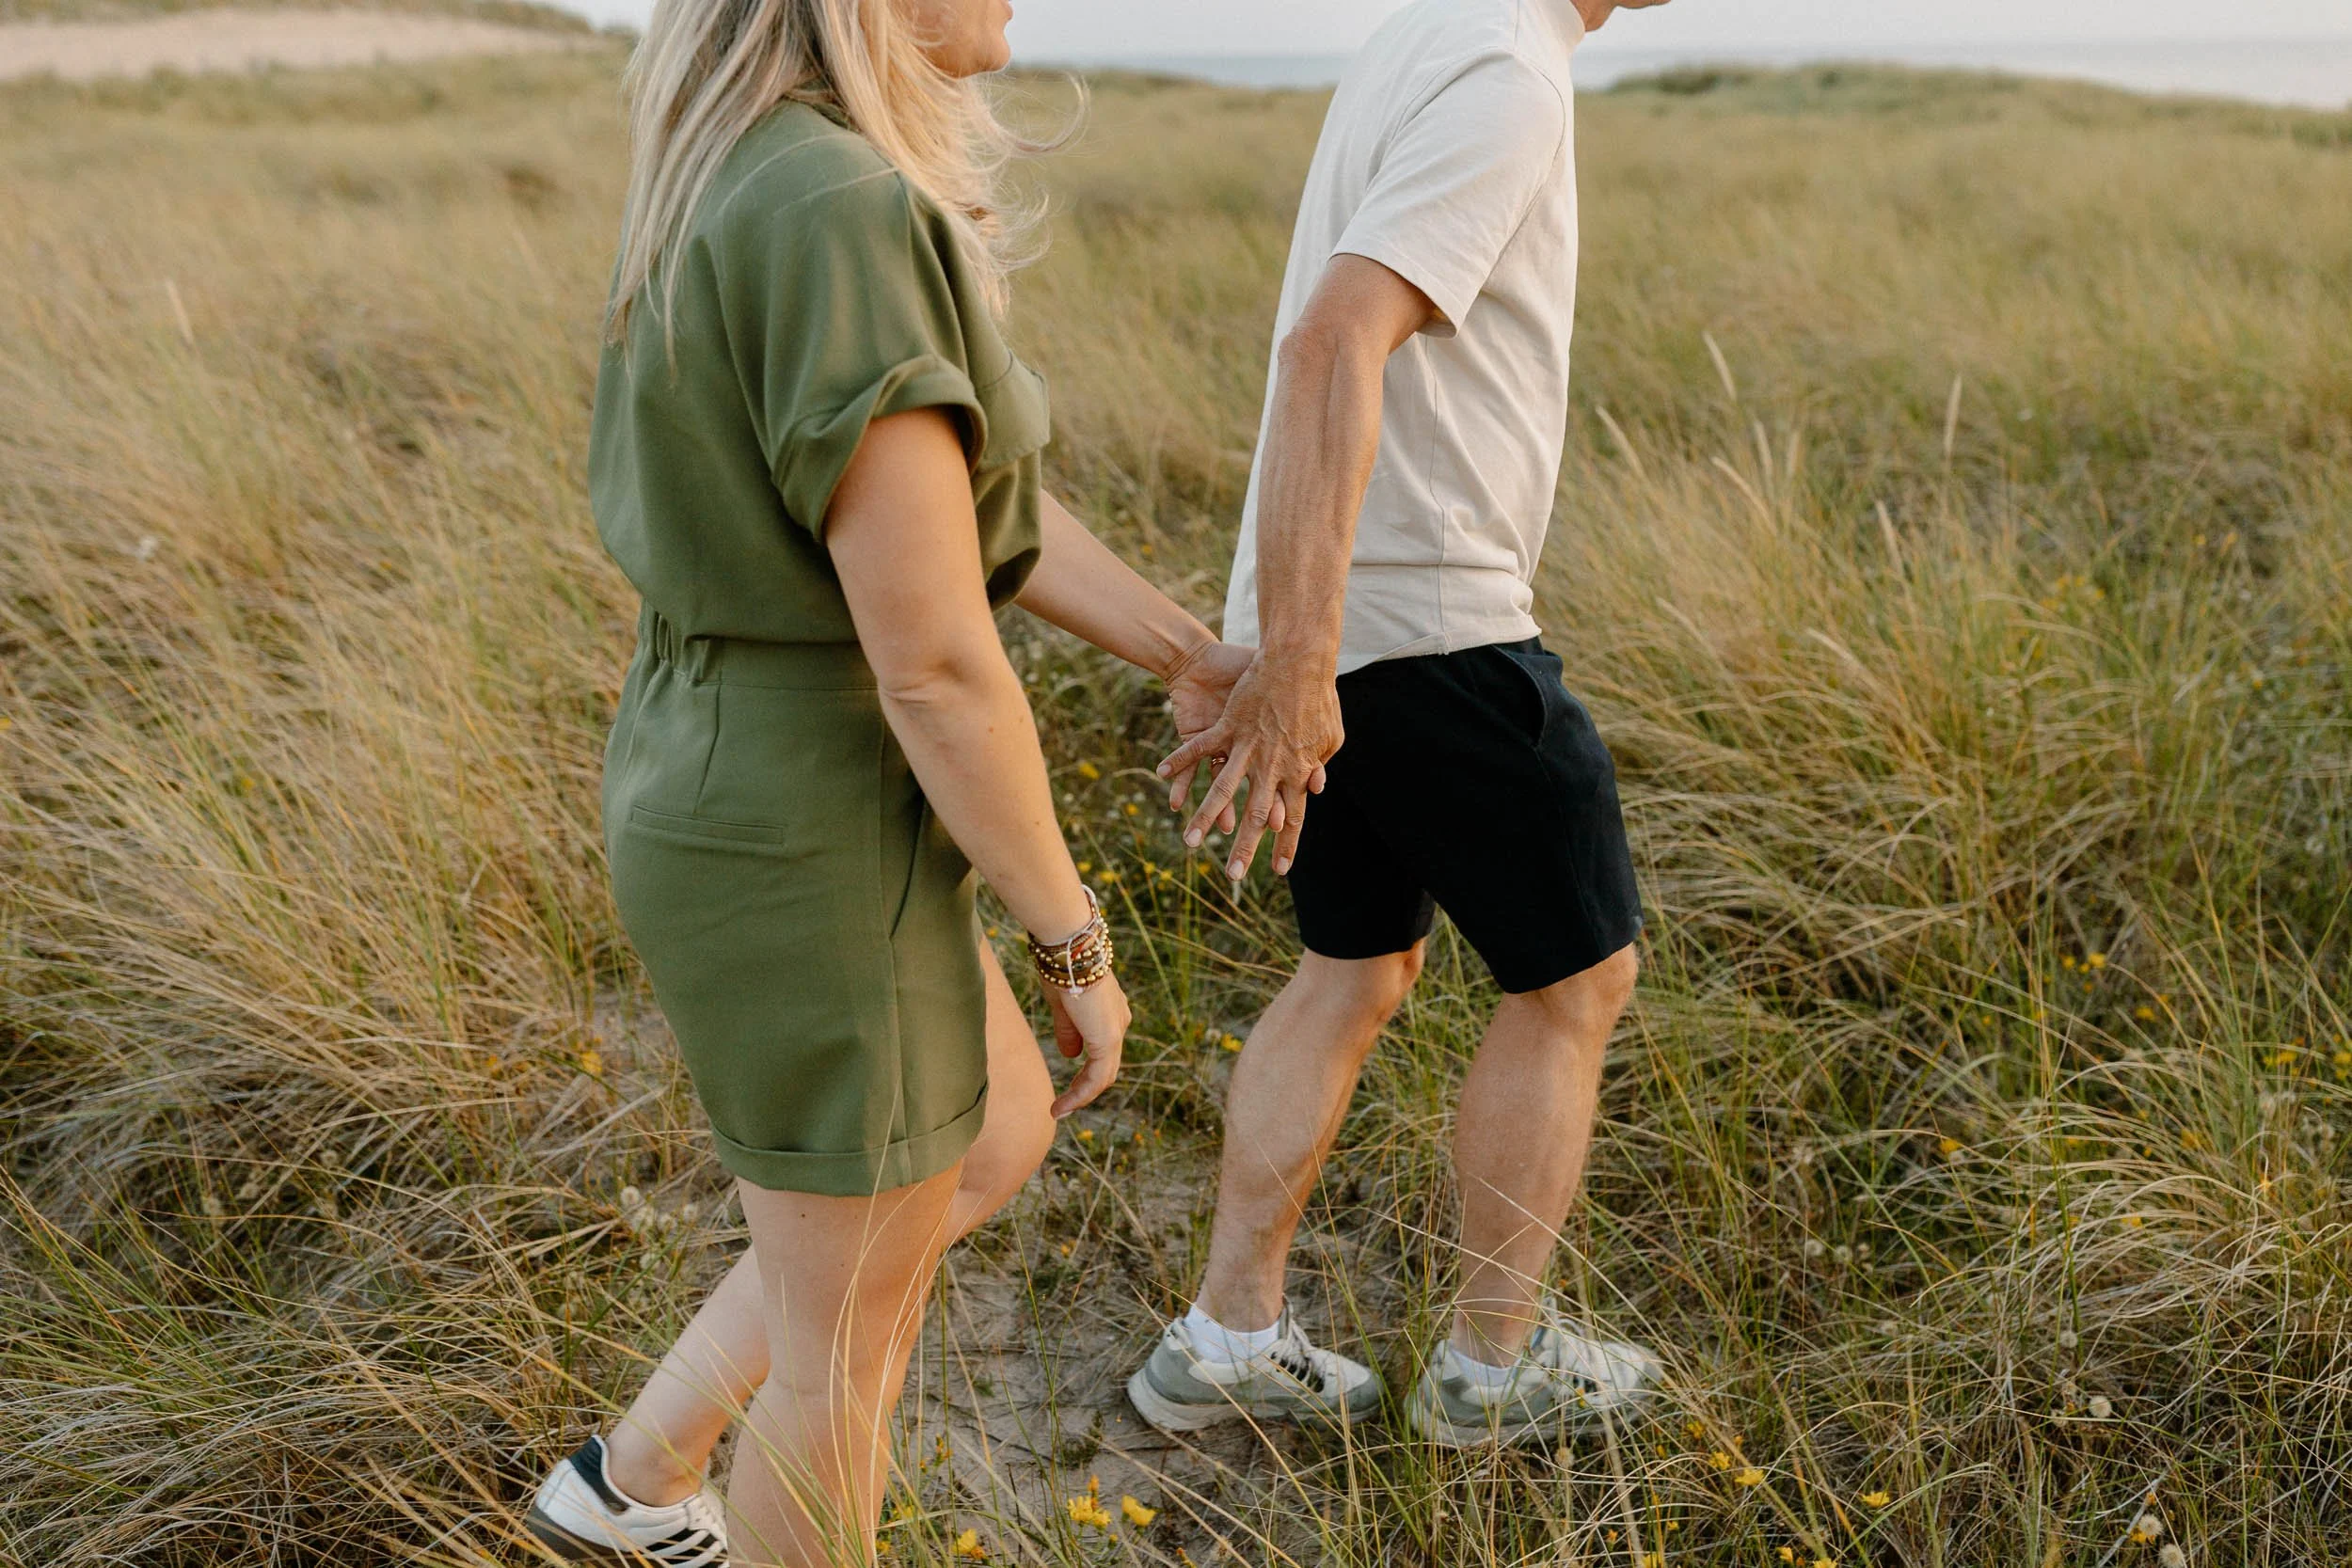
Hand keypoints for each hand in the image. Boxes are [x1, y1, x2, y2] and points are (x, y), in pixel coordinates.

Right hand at [1046, 974, 1128, 1117]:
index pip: (1102, 1049)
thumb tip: (1070, 1055)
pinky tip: (1063, 1105)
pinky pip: (1097, 1077)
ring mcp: (1115, 1031)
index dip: (1085, 1070)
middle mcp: (1118, 1022)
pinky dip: (1081, 1094)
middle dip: (1084, 1088)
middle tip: (1062, 1105)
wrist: (1069, 951)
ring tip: (1058, 1110)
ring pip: (1104, 1075)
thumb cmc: (1062, 968)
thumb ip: (1068, 1031)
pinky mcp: (1108, 1040)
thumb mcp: (1062, 1004)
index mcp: (1109, 1012)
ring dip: (1081, 1096)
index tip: (1067, 1083)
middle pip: (1106, 1066)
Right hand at [1156, 650, 1340, 879]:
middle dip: (1244, 848)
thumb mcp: (1330, 734)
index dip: (1285, 845)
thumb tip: (1315, 787)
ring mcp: (1246, 747)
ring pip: (1223, 790)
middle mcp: (1270, 765)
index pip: (1292, 817)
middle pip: (1257, 815)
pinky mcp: (1227, 726)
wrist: (1299, 658)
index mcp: (1296, 770)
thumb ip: (1320, 762)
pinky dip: (1180, 763)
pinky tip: (1161, 779)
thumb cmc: (1319, 695)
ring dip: (1204, 817)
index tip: (1279, 871)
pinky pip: (1199, 749)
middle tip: (1233, 876)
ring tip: (1189, 842)